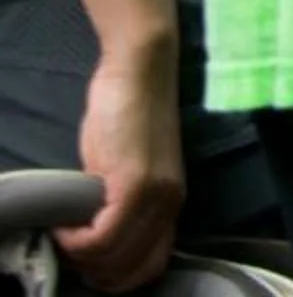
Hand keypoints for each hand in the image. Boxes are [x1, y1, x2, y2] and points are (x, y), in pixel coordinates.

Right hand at [60, 40, 182, 291]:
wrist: (140, 72)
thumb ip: (126, 202)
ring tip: (67, 232)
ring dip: (82, 256)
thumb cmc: (129, 115)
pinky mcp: (134, 182)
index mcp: (171, 202)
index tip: (89, 261)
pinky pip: (103, 236)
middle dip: (96, 272)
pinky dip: (77, 240)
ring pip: (114, 258)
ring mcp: (155, 194)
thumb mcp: (133, 168)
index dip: (116, 276)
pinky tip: (65, 223)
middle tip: (72, 249)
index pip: (152, 266)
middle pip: (134, 271)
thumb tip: (101, 235)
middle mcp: (169, 203)